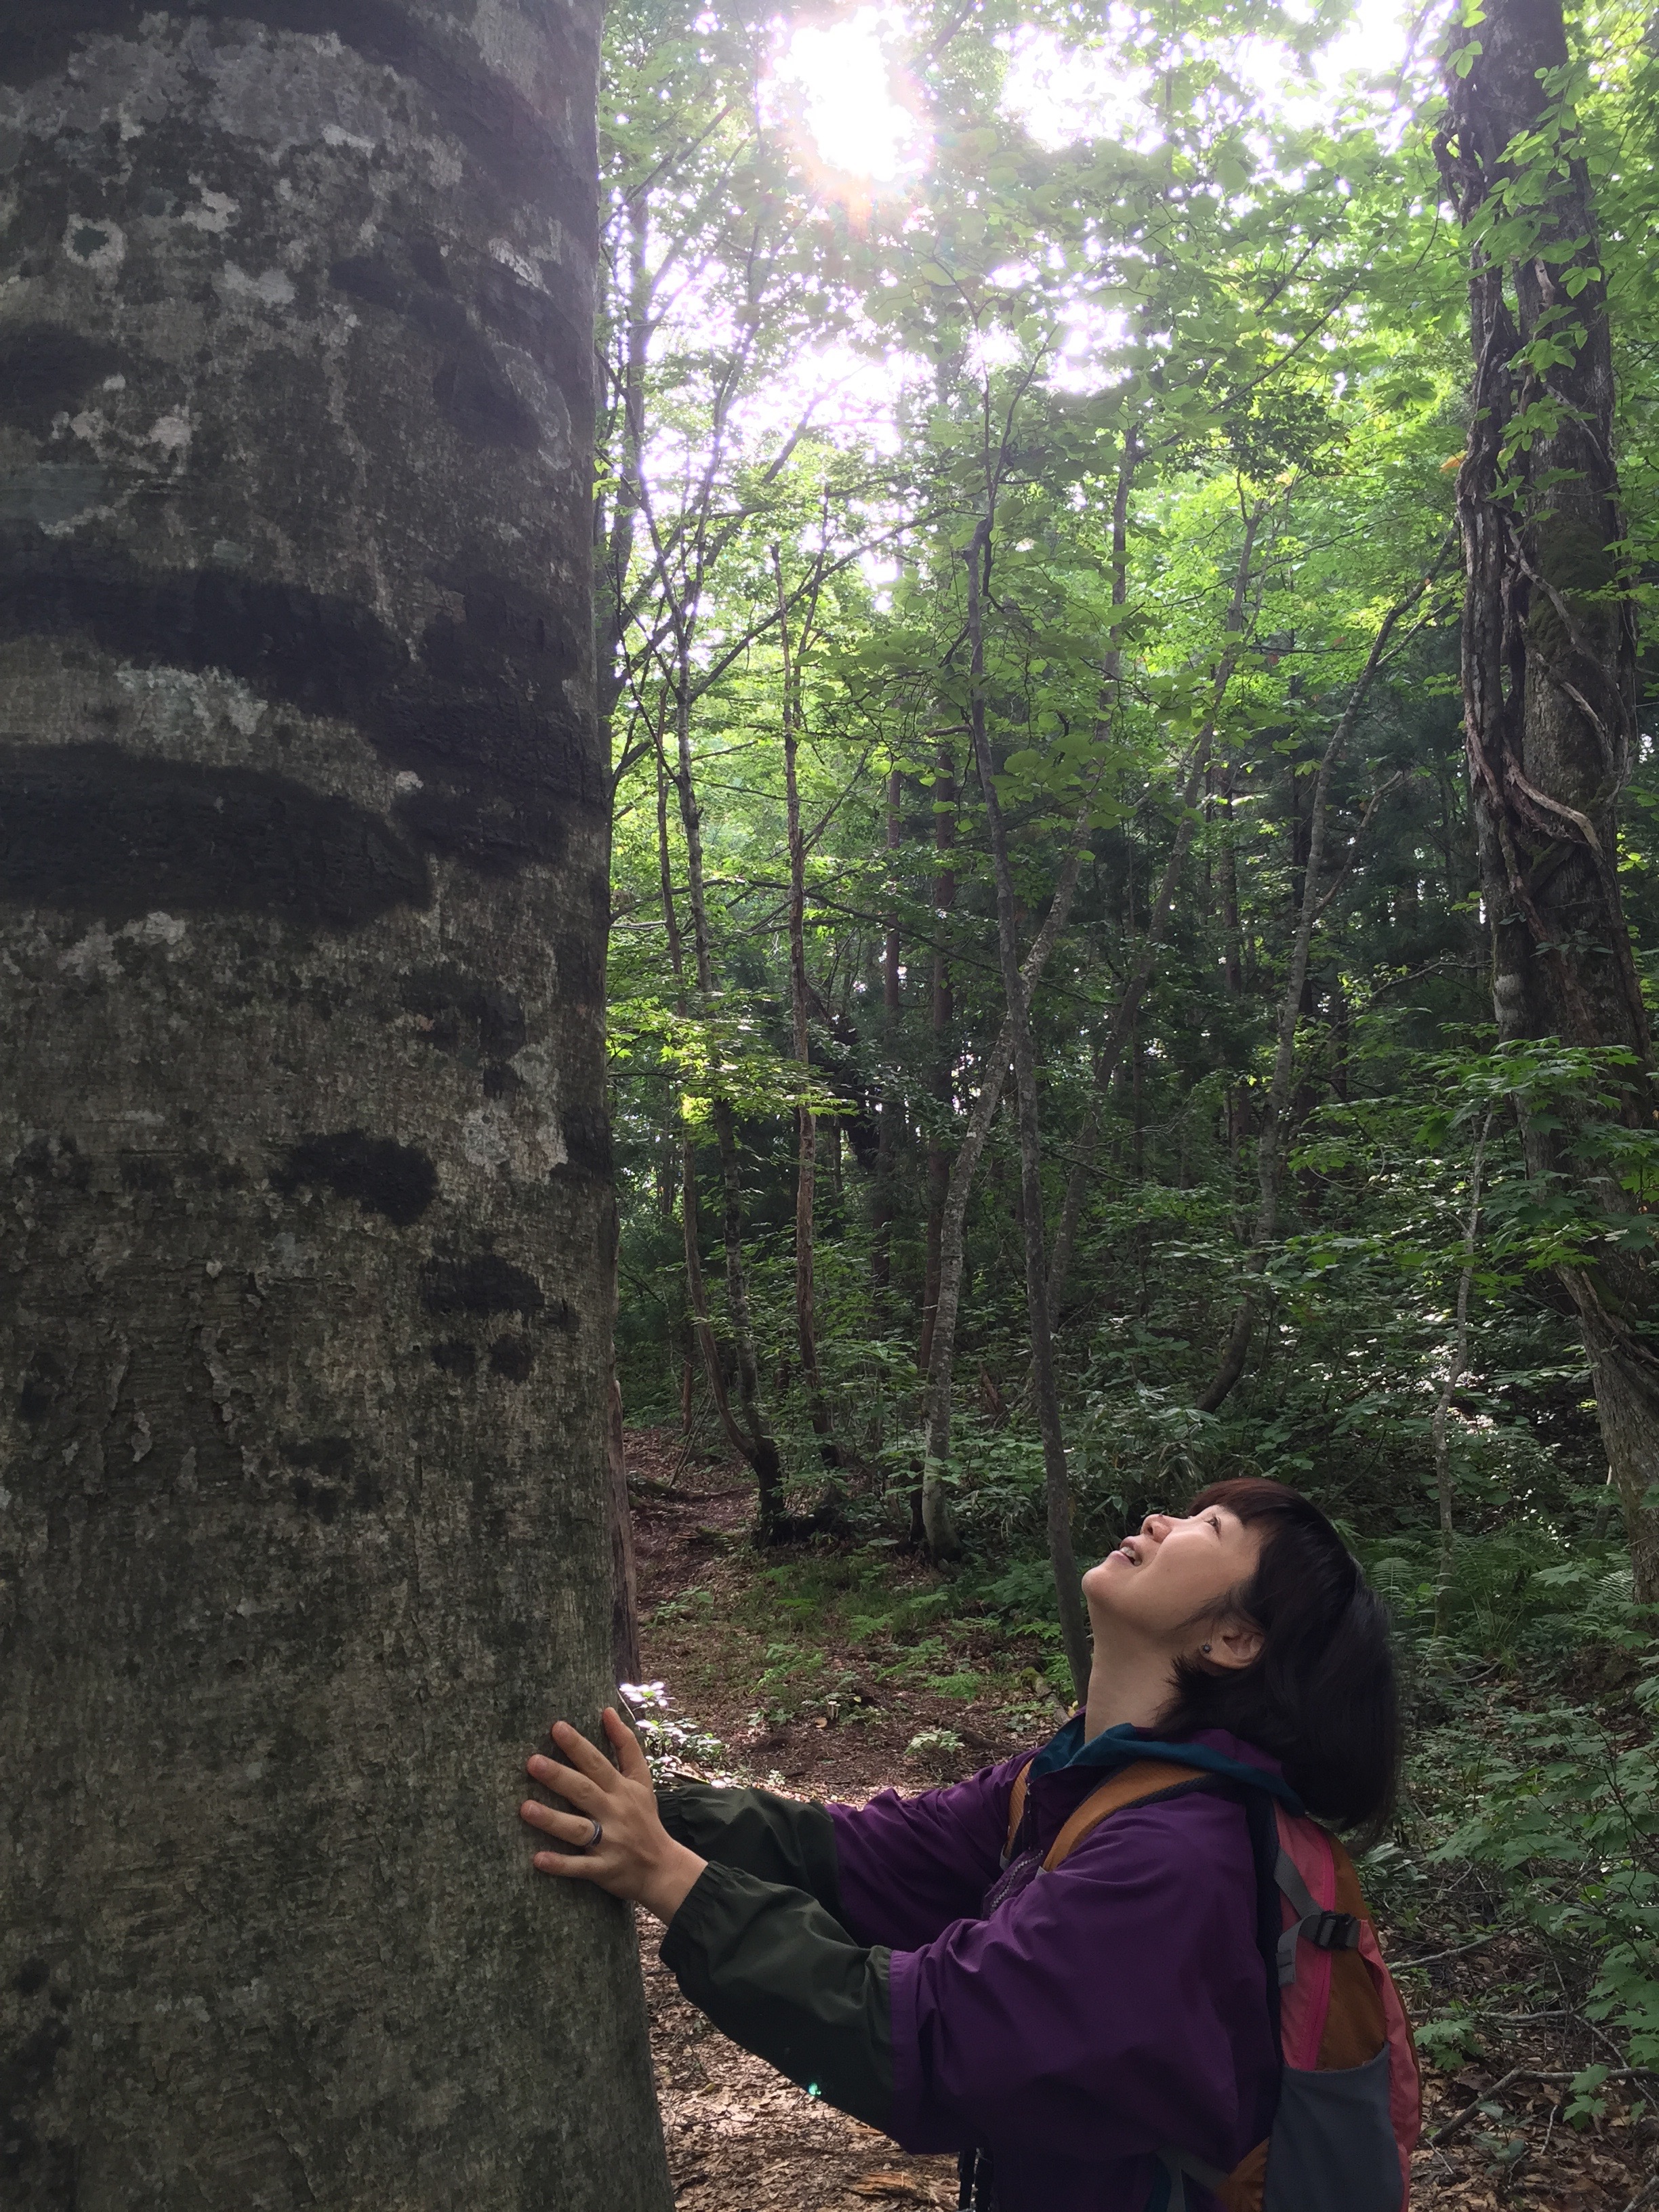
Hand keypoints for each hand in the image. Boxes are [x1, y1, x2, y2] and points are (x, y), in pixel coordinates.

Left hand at [519, 1706, 705, 1924]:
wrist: (662, 1867)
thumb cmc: (645, 1817)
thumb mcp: (641, 1779)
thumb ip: (625, 1745)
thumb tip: (608, 1710)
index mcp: (621, 1789)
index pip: (597, 1763)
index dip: (578, 1745)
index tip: (556, 1727)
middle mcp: (614, 1812)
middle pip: (584, 1791)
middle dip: (558, 1777)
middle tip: (532, 1762)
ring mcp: (609, 1842)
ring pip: (578, 1829)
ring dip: (552, 1820)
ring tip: (525, 1809)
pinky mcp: (603, 1869)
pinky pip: (579, 1866)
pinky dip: (560, 1864)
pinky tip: (537, 1859)